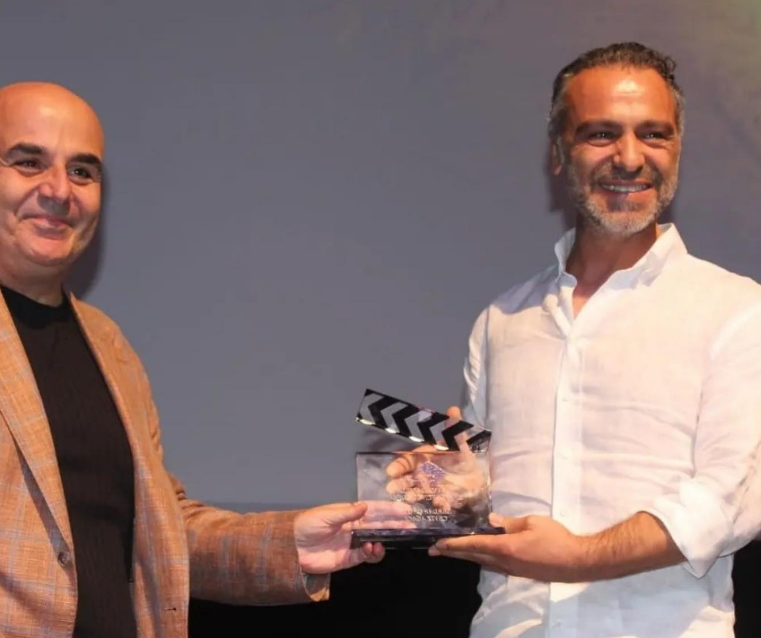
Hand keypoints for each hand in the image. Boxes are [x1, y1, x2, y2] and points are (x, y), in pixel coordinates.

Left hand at [294, 501, 410, 573]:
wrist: (291, 547)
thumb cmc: (307, 525)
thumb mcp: (326, 515)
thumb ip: (348, 513)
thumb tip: (366, 506)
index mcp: (348, 514)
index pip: (372, 510)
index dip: (388, 509)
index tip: (404, 508)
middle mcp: (352, 528)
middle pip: (377, 526)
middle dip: (393, 525)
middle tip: (409, 525)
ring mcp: (350, 544)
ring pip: (373, 542)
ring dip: (383, 541)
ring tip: (386, 541)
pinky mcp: (346, 560)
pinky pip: (362, 557)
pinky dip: (369, 554)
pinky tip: (371, 550)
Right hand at [385, 407, 487, 517]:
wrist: (474, 474)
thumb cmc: (460, 456)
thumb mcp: (458, 441)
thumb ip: (454, 428)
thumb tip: (453, 409)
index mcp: (423, 458)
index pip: (406, 461)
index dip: (398, 466)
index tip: (390, 471)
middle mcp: (423, 474)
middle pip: (406, 479)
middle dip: (398, 484)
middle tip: (390, 489)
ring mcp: (431, 488)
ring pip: (417, 492)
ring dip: (412, 495)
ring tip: (409, 499)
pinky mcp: (442, 498)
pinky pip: (438, 502)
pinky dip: (439, 503)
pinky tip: (441, 503)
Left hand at [429, 513, 588, 582]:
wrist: (577, 561)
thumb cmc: (556, 538)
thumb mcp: (532, 522)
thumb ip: (509, 522)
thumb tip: (491, 520)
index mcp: (506, 548)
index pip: (474, 545)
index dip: (454, 545)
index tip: (437, 545)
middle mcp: (505, 562)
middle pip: (473, 557)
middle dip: (452, 553)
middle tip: (433, 551)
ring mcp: (511, 569)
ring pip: (482, 562)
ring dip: (465, 557)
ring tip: (450, 552)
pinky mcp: (519, 572)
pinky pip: (493, 565)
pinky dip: (480, 559)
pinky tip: (477, 556)